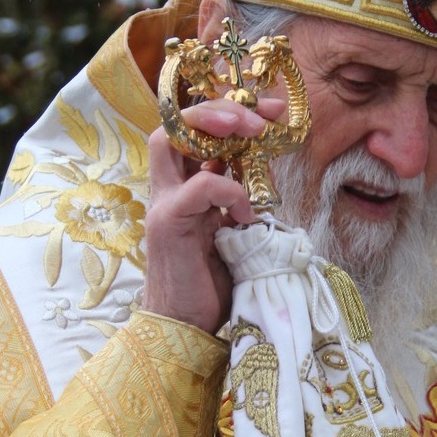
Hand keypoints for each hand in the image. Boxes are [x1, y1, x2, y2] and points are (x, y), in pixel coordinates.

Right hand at [144, 98, 278, 333]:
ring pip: (170, 138)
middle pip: (177, 122)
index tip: (272, 113)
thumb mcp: (237, 231)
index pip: (195, 131)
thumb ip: (243, 199)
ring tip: (251, 133)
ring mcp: (163, 203)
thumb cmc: (211, 284)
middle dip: (219, 108)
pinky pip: (198, 188)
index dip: (231, 113)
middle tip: (260, 118)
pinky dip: (229, 190)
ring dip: (214, 127)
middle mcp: (168, 188)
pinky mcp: (168, 224)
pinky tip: (248, 212)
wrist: (186, 327)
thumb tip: (266, 172)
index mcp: (184, 187)